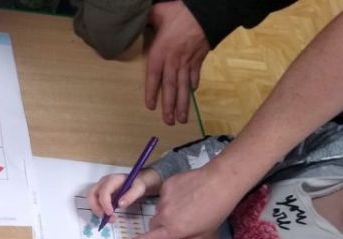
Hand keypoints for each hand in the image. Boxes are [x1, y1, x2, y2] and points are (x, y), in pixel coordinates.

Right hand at [87, 168, 161, 217]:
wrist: (139, 181)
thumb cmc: (139, 184)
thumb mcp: (139, 188)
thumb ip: (130, 196)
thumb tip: (120, 204)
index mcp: (112, 179)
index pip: (103, 191)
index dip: (104, 203)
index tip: (110, 214)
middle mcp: (103, 182)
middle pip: (92, 194)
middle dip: (96, 208)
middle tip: (105, 218)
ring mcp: (101, 188)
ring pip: (92, 199)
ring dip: (97, 210)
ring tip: (109, 219)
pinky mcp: (101, 194)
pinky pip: (96, 202)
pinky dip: (100, 210)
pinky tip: (109, 216)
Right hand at [112, 165, 243, 238]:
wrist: (221, 181)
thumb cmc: (216, 210)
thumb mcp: (203, 233)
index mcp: (173, 230)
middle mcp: (164, 215)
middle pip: (154, 225)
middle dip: (162, 227)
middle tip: (181, 223)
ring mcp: (164, 199)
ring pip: (160, 211)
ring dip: (169, 212)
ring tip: (190, 205)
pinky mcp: (166, 186)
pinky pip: (165, 196)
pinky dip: (173, 197)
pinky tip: (188, 193)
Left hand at [144, 1, 209, 124]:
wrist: (207, 12)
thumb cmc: (180, 12)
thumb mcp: (157, 13)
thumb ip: (147, 20)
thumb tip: (135, 20)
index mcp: (160, 52)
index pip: (154, 76)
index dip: (152, 92)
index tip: (151, 107)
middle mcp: (174, 61)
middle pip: (170, 87)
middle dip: (169, 106)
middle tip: (169, 122)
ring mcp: (188, 61)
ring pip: (184, 86)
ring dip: (183, 103)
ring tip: (182, 119)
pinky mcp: (199, 58)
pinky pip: (195, 74)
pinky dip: (193, 84)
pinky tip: (192, 93)